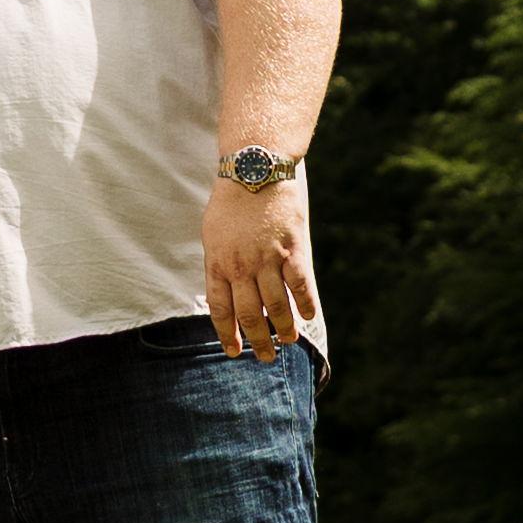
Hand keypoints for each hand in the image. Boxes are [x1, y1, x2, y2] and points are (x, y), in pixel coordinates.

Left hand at [202, 171, 319, 359]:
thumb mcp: (214, 231)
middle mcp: (241, 266)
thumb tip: (224, 291)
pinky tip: (309, 317)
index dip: (227, 334)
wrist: (255, 166)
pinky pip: (301, 286)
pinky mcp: (293, 249)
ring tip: (288, 341)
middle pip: (249, 314)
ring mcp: (268, 259)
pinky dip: (306, 305)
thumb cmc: (232, 197)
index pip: (220, 309)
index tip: (233, 352)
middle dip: (257, 340)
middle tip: (265, 357)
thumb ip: (220, 262)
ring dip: (283, 329)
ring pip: (276, 306)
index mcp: (217, 262)